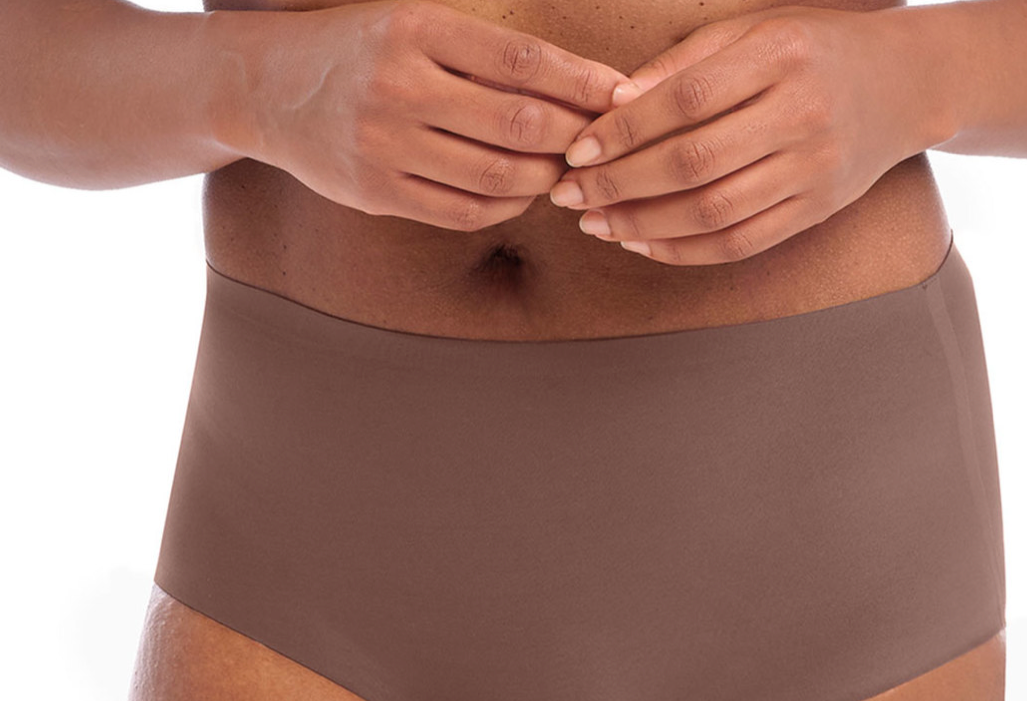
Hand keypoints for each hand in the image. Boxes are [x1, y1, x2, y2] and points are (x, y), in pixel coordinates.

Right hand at [234, 0, 634, 229]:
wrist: (268, 89)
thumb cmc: (360, 52)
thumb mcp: (412, 24)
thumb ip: (481, 56)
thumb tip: (573, 93)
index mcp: (417, 29)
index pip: (523, 61)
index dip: (582, 82)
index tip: (621, 94)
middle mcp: (400, 86)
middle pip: (519, 124)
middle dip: (573, 138)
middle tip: (599, 143)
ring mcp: (385, 145)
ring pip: (496, 175)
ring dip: (544, 178)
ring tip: (562, 170)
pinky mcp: (377, 192)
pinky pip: (463, 212)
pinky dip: (506, 208)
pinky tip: (521, 195)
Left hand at [548, 5, 925, 263]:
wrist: (907, 83)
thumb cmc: (815, 50)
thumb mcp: (757, 31)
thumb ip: (686, 63)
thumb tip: (613, 105)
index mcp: (782, 55)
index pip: (685, 100)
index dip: (624, 132)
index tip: (576, 150)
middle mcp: (802, 113)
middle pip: (693, 163)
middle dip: (619, 184)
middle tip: (570, 195)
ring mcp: (813, 169)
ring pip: (713, 212)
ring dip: (643, 223)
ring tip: (597, 223)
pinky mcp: (816, 210)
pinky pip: (740, 243)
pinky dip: (684, 250)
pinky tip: (641, 243)